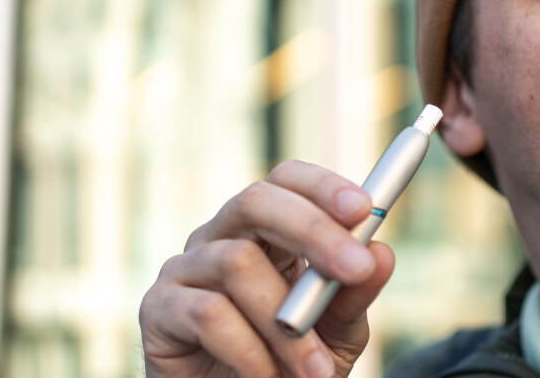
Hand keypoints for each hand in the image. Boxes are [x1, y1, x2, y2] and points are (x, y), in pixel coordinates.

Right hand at [139, 160, 396, 376]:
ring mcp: (184, 270)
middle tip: (353, 268)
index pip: (285, 181)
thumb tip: (381, 253)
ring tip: (314, 372)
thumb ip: (354, 296)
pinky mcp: (158, 309)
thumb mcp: (336, 335)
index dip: (322, 186)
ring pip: (236, 262)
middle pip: (256, 201)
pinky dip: (249, 350)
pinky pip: (208, 313)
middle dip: (312, 229)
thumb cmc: (288, 368)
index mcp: (264, 233)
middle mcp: (219, 239)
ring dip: (286, 323)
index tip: (364, 209)